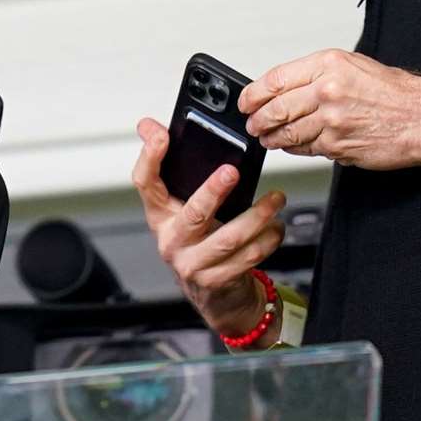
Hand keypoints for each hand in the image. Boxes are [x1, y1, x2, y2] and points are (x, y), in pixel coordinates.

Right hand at [131, 118, 286, 337]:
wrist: (211, 294)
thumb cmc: (199, 240)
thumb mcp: (182, 204)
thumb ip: (170, 166)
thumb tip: (149, 126)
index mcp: (160, 215)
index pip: (145, 182)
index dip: (150, 157)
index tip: (161, 134)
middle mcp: (171, 240)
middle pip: (192, 213)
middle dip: (213, 191)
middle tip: (232, 172)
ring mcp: (192, 263)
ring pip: (228, 238)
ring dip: (257, 216)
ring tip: (275, 200)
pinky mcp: (215, 281)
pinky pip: (246, 258)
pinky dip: (267, 240)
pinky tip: (276, 227)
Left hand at [240, 49, 420, 168]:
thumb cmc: (393, 92)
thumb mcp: (352, 66)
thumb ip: (316, 74)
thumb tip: (282, 87)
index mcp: (328, 64)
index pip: (275, 78)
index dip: (253, 93)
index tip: (246, 101)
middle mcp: (327, 90)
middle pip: (275, 108)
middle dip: (257, 120)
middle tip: (252, 124)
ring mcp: (332, 120)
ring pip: (286, 132)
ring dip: (271, 138)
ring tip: (266, 138)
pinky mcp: (338, 146)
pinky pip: (305, 149)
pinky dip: (293, 149)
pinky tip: (291, 145)